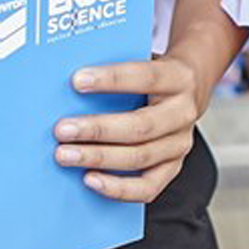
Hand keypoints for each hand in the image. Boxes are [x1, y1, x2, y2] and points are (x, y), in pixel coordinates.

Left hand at [55, 57, 199, 202]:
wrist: (187, 90)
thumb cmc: (151, 75)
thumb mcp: (141, 59)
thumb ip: (114, 68)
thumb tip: (68, 83)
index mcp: (178, 78)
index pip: (146, 77)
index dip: (112, 79)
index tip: (77, 81)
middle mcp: (184, 113)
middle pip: (141, 126)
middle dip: (98, 129)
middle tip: (62, 130)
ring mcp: (180, 144)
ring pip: (140, 157)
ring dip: (99, 158)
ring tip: (66, 155)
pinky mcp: (173, 168)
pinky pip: (147, 188)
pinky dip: (117, 188)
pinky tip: (89, 179)